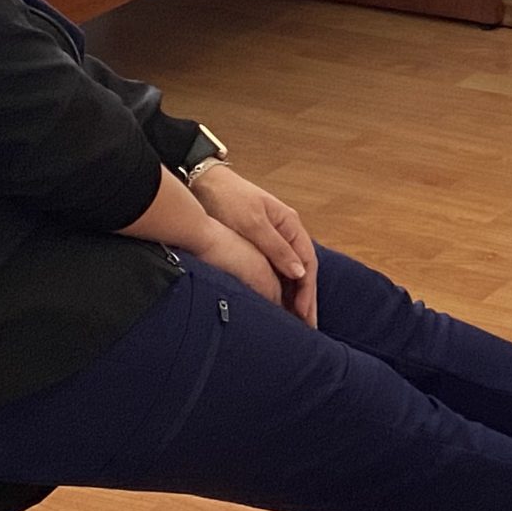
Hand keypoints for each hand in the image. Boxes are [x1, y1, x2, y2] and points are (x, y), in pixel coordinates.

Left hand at [189, 166, 318, 325]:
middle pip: (303, 270)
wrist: (204, 183)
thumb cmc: (229, 199)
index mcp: (291, 225)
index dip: (307, 291)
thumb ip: (277, 248)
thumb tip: (299, 272)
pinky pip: (276, 269)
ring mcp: (274, 238)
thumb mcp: (253, 224)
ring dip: (295, 296)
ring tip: (296, 321)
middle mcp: (287, 232)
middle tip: (308, 327)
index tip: (304, 314)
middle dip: (306, 299)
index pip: (307, 263)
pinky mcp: (259, 244)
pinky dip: (280, 287)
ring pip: (291, 272)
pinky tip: (278, 302)